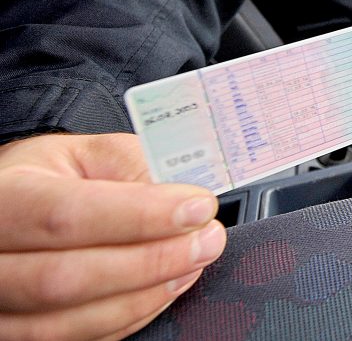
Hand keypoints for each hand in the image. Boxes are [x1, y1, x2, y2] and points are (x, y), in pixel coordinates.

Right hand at [0, 133, 225, 340]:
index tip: (198, 208)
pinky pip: (75, 340)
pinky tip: (163, 289)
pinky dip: (128, 318)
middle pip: (66, 278)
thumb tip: (186, 202)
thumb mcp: (91, 153)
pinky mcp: (15, 333)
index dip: (139, 217)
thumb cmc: (52, 177)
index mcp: (4, 197)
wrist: (12, 205)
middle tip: (208, 240)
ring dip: (144, 296)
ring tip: (192, 263)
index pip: (67, 215)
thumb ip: (136, 170)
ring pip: (67, 322)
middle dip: (152, 262)